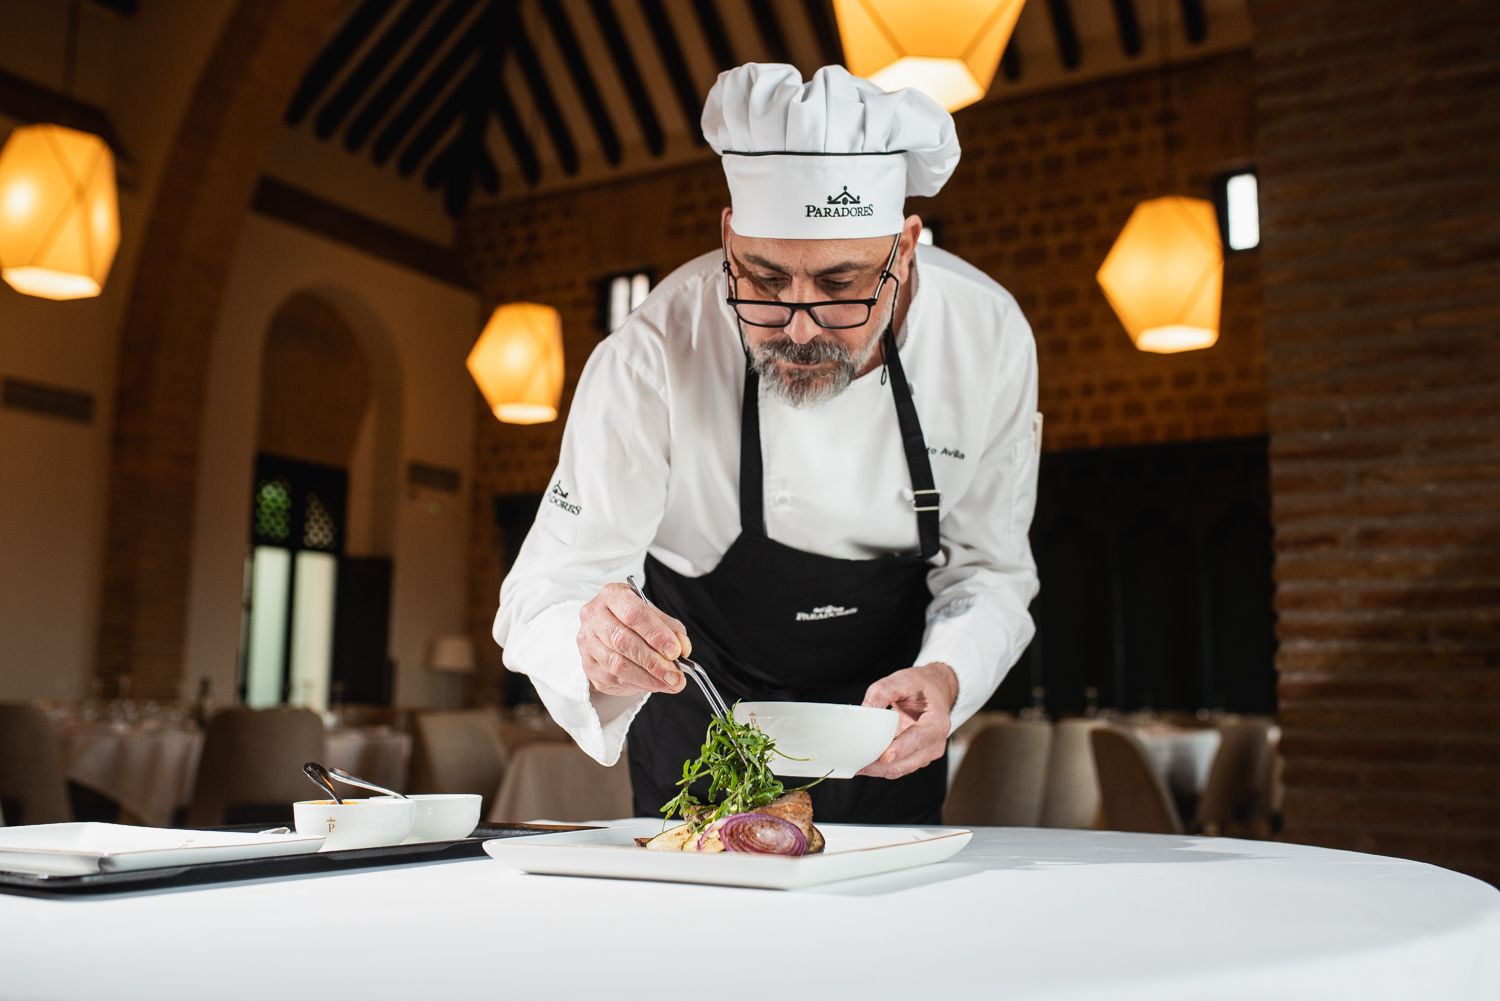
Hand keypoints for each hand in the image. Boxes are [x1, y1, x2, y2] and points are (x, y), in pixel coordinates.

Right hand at [578, 583, 691, 696]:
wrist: (608, 628)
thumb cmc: (634, 619)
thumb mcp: (655, 615)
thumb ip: (671, 629)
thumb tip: (682, 648)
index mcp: (612, 596)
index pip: (634, 614)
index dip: (656, 634)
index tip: (674, 651)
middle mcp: (594, 617)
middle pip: (623, 641)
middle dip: (653, 661)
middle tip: (675, 675)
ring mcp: (587, 642)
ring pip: (617, 665)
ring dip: (648, 678)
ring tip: (670, 683)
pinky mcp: (588, 665)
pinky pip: (614, 679)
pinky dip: (639, 684)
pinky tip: (654, 684)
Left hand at [857, 663, 958, 779]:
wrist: (935, 690)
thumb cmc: (921, 686)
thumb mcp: (902, 680)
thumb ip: (882, 693)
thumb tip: (864, 711)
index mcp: (937, 723)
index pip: (919, 739)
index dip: (901, 749)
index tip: (884, 757)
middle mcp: (934, 743)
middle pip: (907, 762)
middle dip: (880, 766)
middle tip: (856, 762)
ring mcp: (926, 754)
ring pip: (899, 769)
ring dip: (877, 769)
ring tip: (855, 763)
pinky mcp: (915, 758)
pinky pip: (896, 767)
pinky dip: (879, 767)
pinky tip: (863, 760)